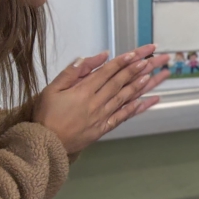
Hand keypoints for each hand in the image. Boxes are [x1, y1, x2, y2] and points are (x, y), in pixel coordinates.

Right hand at [33, 45, 170, 153]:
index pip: (107, 72)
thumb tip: (94, 58)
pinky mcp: (104, 128)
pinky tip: (147, 101)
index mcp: (83, 91)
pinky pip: (123, 117)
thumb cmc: (46, 114)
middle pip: (120, 82)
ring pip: (125, 98)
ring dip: (140, 86)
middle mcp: (96, 102)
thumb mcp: (52, 89)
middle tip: (152, 59)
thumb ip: (72, 72)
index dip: (122, 62)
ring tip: (153, 75)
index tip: (136, 54)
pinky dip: (136, 108)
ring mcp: (102, 116)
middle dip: (137, 69)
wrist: (45, 143)